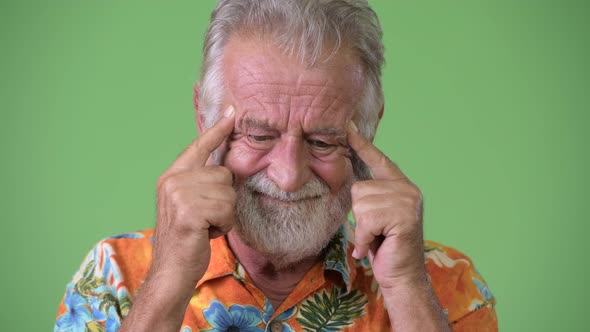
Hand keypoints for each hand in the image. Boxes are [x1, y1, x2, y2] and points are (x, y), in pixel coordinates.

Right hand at [151, 105, 236, 284]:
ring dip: (224, 215)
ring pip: (228, 193)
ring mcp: (179, 194)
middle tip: (205, 218)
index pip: (200, 146)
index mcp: (173, 175)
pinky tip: (205, 234)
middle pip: (224, 174)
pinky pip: (226, 210)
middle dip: (223, 200)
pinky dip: (223, 226)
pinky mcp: (189, 211)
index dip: (218, 129)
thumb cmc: (187, 239)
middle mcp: (173, 180)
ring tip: (205, 226)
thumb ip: (202, 183)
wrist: (171, 271)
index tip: (232, 111)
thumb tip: (226, 169)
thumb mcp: (192, 204)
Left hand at [348, 123, 425, 290]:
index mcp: (400, 186)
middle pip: (360, 189)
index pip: (378, 160)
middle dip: (360, 215)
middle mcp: (408, 189)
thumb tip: (353, 184)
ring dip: (363, 228)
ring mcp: (408, 202)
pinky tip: (378, 245)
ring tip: (378, 238)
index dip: (362, 144)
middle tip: (376, 232)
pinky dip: (366, 238)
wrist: (403, 277)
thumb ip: (370, 197)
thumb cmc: (385, 248)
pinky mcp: (405, 217)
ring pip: (361, 204)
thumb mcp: (375, 217)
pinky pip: (367, 220)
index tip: (348, 126)